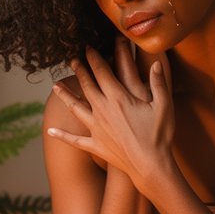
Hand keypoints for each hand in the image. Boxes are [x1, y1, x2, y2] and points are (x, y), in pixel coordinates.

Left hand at [48, 41, 174, 190]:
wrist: (151, 166)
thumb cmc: (159, 136)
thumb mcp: (164, 106)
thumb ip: (158, 83)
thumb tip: (156, 63)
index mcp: (118, 98)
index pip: (102, 71)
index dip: (94, 57)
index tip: (88, 47)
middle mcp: (103, 110)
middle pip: (86, 85)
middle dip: (79, 70)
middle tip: (72, 59)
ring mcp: (96, 128)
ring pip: (75, 108)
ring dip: (65, 96)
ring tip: (55, 86)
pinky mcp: (95, 145)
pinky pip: (75, 140)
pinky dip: (61, 135)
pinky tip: (50, 132)